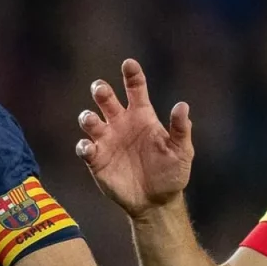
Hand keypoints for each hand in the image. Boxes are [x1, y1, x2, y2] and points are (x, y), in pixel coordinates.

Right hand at [74, 60, 192, 215]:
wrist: (157, 202)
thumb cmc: (171, 173)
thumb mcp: (182, 151)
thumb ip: (180, 129)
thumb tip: (182, 106)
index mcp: (142, 115)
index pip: (135, 88)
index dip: (131, 74)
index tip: (129, 64)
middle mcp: (121, 123)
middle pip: (106, 99)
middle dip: (101, 91)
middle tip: (100, 89)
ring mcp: (107, 140)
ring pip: (90, 121)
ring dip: (88, 118)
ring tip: (92, 120)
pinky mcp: (97, 159)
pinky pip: (84, 148)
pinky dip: (84, 146)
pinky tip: (89, 148)